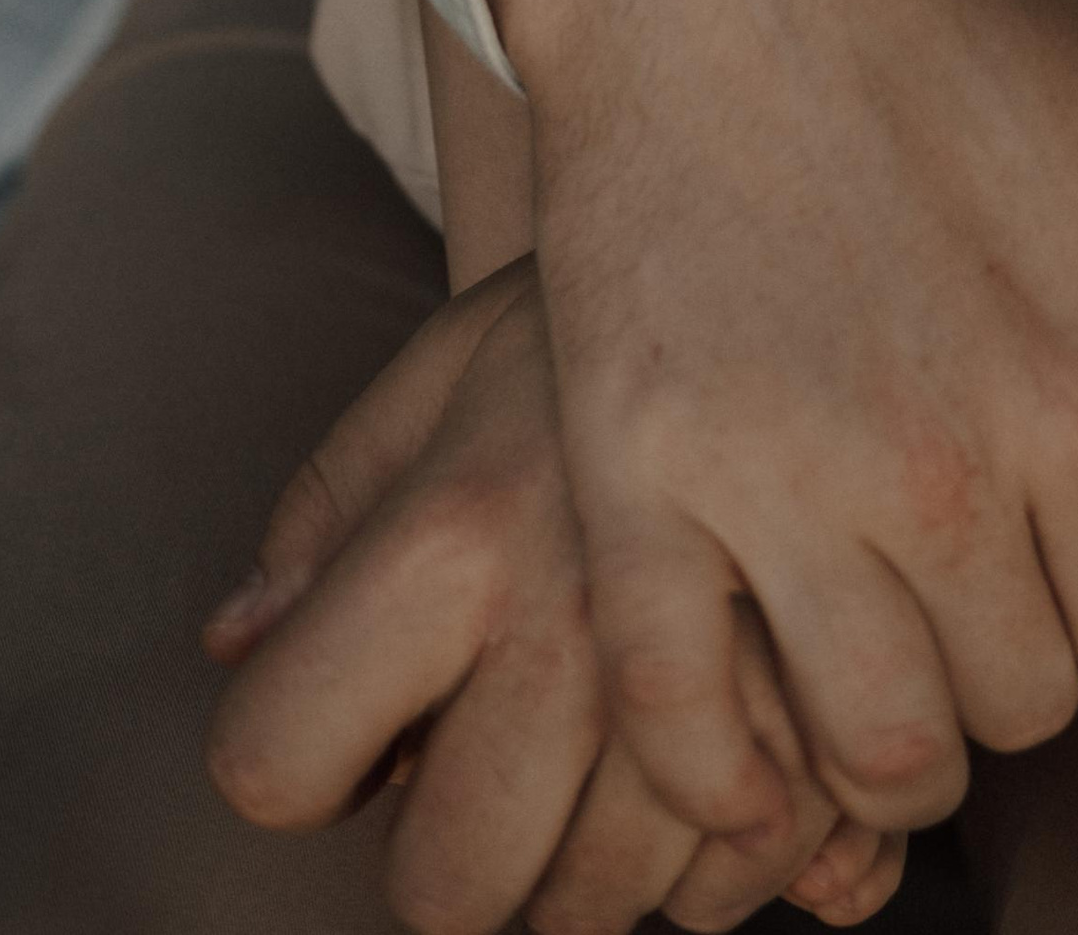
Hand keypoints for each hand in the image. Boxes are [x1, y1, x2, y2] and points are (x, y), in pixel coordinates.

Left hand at [204, 264, 905, 931]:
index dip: (300, 757)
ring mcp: (711, 671)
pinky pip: (764, 877)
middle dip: (456, 856)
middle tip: (497, 772)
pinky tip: (733, 765)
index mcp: (450, 536)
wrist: (809, 212)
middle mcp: (572, 621)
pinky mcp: (840, 692)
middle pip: (450, 887)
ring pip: (613, 908)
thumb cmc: (611, 306)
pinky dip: (741, 860)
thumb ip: (328, 509)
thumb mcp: (445, 365)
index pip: (277, 765)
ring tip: (612, 768)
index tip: (361, 721)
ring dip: (599, 873)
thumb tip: (236, 648)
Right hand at [483, 0, 1077, 845]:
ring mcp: (771, 485)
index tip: (1077, 545)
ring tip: (879, 653)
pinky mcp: (632, 478)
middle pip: (1016, 710)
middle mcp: (936, 469)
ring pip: (871, 748)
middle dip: (1010, 657)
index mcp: (1076, 395)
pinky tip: (751, 747)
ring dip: (889, 731)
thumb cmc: (950, 26)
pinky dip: (722, 775)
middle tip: (971, 575)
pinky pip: (679, 720)